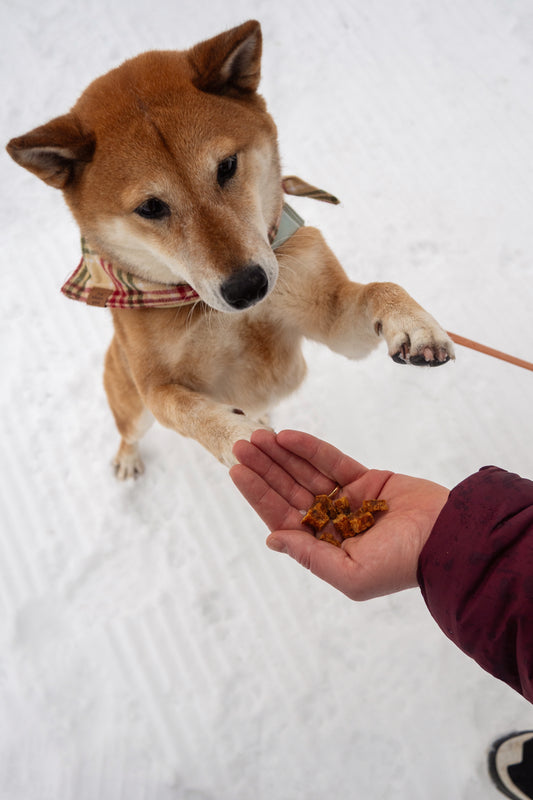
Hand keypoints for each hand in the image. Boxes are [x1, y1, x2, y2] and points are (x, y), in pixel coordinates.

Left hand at [230, 429, 449, 599]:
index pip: (283, 516)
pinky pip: (331, 460)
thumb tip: (272, 538)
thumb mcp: (351, 574)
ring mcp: (348, 500)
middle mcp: (332, 523)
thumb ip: (310, 556)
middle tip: (239, 446)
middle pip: (289, 490)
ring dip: (280, 455)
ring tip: (256, 436)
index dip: (259, 494)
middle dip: (264, 469)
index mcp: (325, 548)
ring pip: (305, 472)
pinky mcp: (366, 479)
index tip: (237, 472)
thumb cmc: (401, 565)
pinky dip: (309, 448)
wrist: (448, 538)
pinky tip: (287, 437)